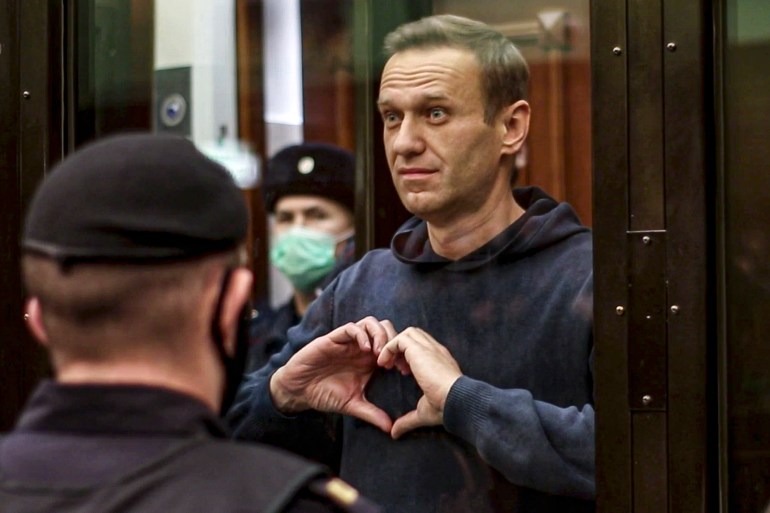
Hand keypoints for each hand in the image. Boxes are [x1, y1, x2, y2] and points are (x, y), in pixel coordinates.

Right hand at [270, 317, 396, 432]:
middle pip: (385, 328)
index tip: (404, 371)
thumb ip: (371, 413)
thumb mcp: (352, 404)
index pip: (392, 345)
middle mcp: (360, 347)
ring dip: (379, 335)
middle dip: (393, 341)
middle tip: (393, 362)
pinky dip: (361, 334)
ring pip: (370, 323)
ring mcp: (348, 341)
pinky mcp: (333, 339)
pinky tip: (364, 349)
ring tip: (379, 353)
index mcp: (369, 360)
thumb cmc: (324, 394)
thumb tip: (391, 428)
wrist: (298, 390)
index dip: (401, 354)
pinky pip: (351, 328)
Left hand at [377, 327, 461, 438]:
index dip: (409, 356)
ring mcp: (430, 348)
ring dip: (394, 345)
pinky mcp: (420, 349)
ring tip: (386, 364)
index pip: (423, 347)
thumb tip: (394, 433)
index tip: (402, 373)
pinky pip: (400, 338)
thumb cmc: (445, 408)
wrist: (456, 401)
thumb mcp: (423, 413)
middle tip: (392, 366)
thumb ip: (407, 420)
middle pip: (416, 335)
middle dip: (401, 347)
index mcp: (440, 362)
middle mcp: (436, 351)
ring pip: (408, 333)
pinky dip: (389, 347)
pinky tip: (384, 364)